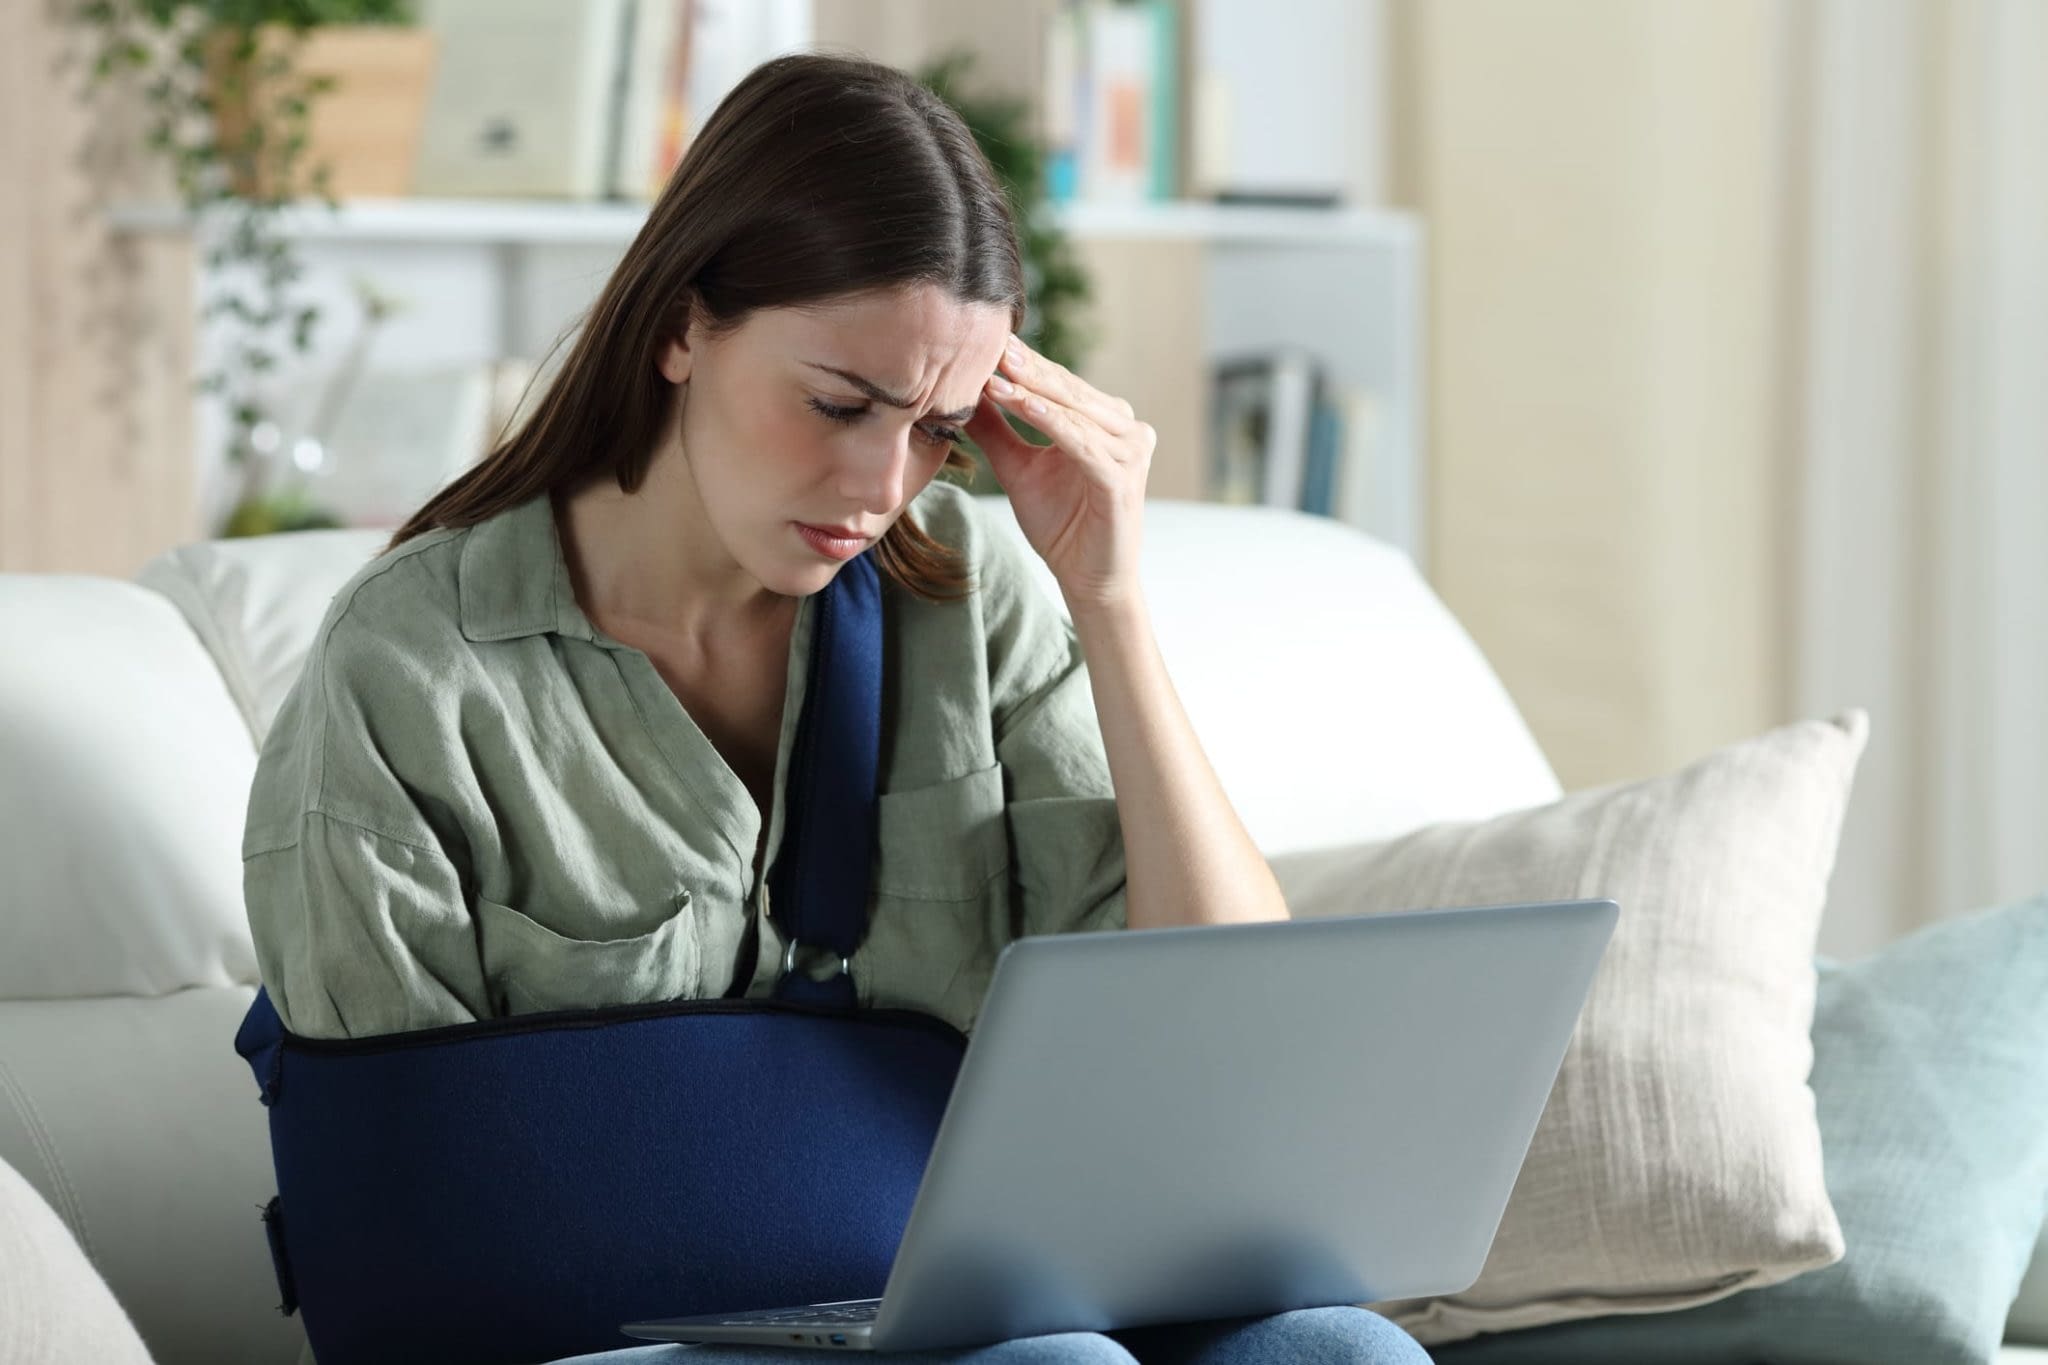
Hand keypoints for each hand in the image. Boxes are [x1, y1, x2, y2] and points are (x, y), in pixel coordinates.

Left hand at [963, 335, 1155, 612]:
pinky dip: (1053, 423)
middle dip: (1029, 369)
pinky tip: (1025, 406)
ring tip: (998, 375)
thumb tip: (965, 395)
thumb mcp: (1018, 468)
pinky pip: (1082, 443)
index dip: (1025, 365)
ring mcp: (1130, 452)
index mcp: (1105, 421)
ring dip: (1035, 392)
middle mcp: (1126, 429)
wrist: (1087, 578)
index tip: (988, 342)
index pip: (1060, 384)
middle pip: (1069, 391)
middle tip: (993, 344)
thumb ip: (997, 431)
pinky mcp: (1122, 478)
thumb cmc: (1060, 524)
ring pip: (1075, 412)